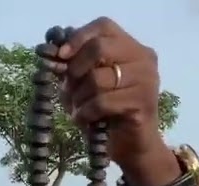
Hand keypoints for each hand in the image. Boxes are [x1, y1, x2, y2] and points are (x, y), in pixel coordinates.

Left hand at [52, 18, 168, 177]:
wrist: (129, 146)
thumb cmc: (104, 113)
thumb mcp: (83, 86)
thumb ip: (72, 68)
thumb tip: (51, 54)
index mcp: (130, 47)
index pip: (103, 26)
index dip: (78, 37)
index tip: (61, 55)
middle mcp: (143, 58)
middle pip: (100, 47)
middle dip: (76, 70)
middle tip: (69, 89)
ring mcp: (147, 79)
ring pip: (98, 78)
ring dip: (79, 98)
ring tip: (79, 109)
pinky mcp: (143, 102)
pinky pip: (102, 102)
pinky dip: (86, 113)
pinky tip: (86, 121)